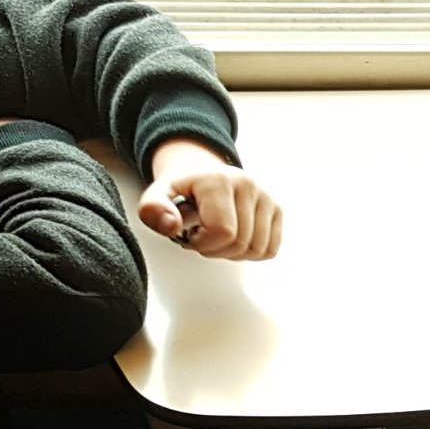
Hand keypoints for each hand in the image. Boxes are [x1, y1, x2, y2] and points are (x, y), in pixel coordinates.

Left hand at [141, 138, 282, 259]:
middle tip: (203, 236)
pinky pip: (270, 250)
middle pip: (240, 244)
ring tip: (218, 236)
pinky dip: (251, 253)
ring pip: (257, 250)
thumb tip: (171, 225)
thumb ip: (152, 209)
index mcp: (220, 180)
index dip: (204, 243)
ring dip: (233, 254)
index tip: (192, 234)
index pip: (223, 232)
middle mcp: (249, 184)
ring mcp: (267, 197)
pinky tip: (235, 238)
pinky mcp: (277, 209)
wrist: (203, 174)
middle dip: (216, 250)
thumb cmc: (183, 191)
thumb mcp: (158, 196)